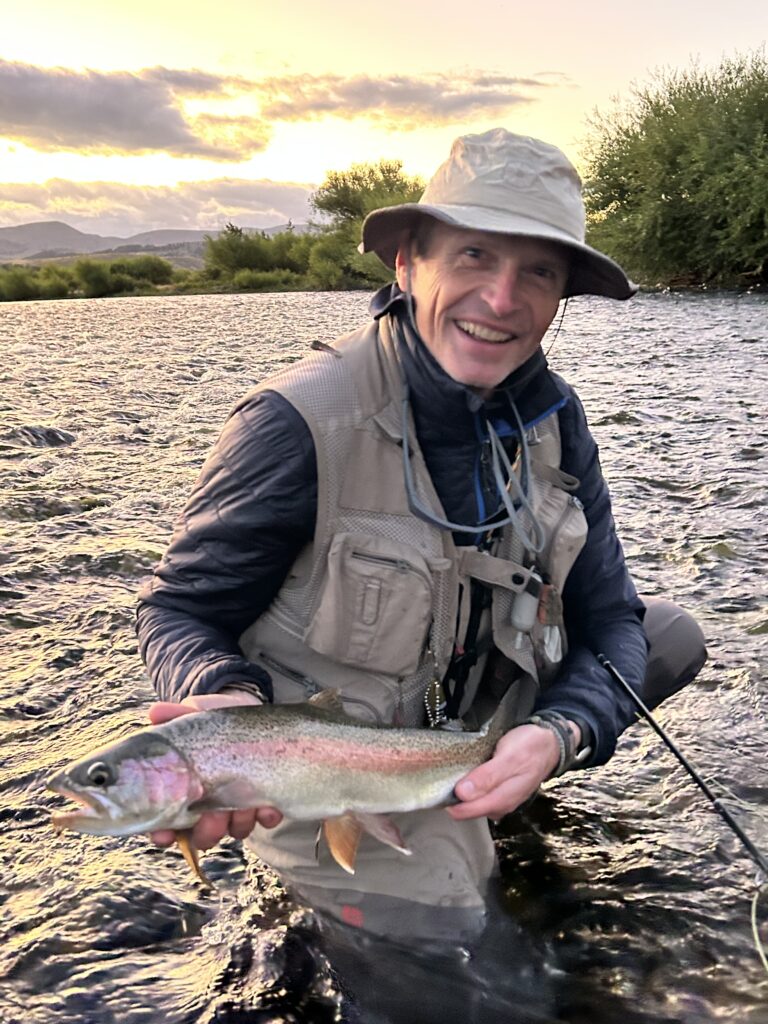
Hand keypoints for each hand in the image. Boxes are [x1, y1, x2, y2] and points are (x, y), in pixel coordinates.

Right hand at [148, 689, 282, 849]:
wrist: (250, 715)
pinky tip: (269, 806)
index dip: (161, 833)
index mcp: (184, 793)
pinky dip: (266, 815)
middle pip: (202, 836)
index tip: (164, 833)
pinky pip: (265, 819)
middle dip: (207, 831)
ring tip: (245, 804)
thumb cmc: (214, 722)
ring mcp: (236, 808)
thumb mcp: (195, 716)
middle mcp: (208, 807)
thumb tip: (155, 712)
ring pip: (234, 830)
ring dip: (238, 822)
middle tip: (212, 815)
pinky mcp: (263, 802)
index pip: (164, 824)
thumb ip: (175, 716)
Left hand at [446, 720, 577, 820]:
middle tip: (441, 775)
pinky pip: (480, 794)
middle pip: (468, 809)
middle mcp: (501, 804)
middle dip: (453, 797)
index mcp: (502, 799)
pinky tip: (466, 773)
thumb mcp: (509, 757)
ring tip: (451, 772)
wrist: (550, 742)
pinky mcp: (500, 791)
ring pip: (473, 802)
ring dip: (461, 792)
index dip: (449, 802)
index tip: (435, 786)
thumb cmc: (530, 747)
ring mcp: (501, 799)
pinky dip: (470, 786)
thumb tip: (463, 794)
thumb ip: (487, 777)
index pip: (467, 811)